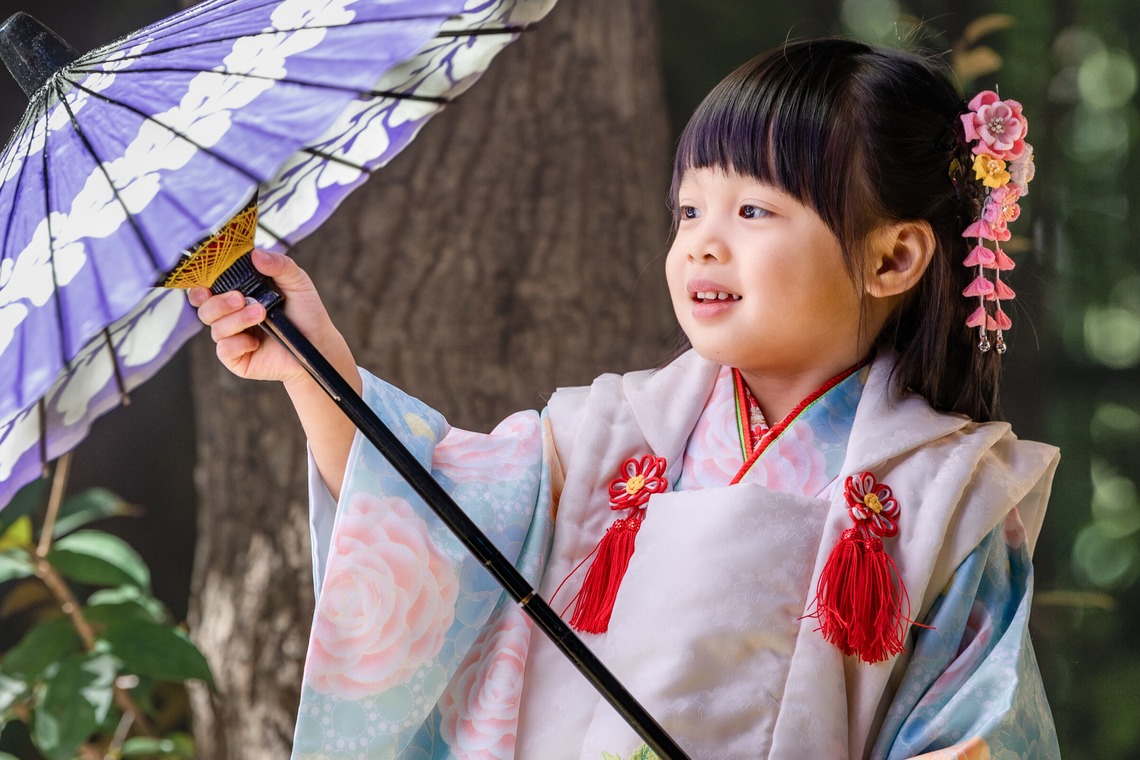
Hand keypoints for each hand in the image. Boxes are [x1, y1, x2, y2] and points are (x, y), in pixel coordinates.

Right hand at [187, 249, 349, 388]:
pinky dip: (238, 343)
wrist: (319, 345)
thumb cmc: (307, 313)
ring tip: (261, 314)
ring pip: (215, 329)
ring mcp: (234, 338)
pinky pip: (224, 350)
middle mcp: (232, 317)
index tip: (207, 284)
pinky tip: (256, 342)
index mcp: (238, 296)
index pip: (206, 291)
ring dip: (237, 319)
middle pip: (204, 309)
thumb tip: (255, 254)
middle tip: (241, 298)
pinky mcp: (238, 359)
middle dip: (219, 303)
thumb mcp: (297, 283)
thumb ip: (279, 265)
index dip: (200, 287)